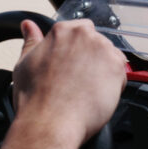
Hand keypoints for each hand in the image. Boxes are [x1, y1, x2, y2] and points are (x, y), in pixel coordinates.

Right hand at [12, 19, 126, 146]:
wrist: (50, 123)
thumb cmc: (35, 98)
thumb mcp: (25, 63)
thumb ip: (32, 40)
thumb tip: (28, 25)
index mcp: (63, 31)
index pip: (81, 29)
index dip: (77, 49)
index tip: (73, 63)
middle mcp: (85, 36)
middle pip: (97, 43)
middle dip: (91, 60)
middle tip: (78, 81)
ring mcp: (103, 50)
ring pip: (110, 57)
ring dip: (103, 71)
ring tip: (86, 91)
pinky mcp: (117, 68)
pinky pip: (122, 74)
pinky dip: (114, 85)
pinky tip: (96, 96)